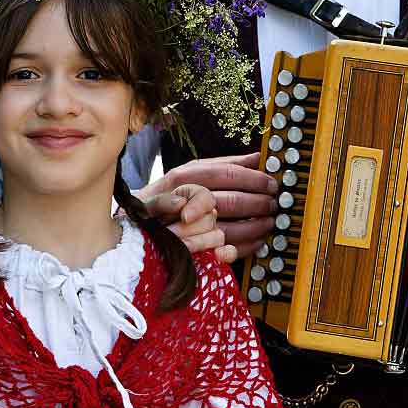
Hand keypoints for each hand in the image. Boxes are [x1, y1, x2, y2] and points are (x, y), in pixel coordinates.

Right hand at [138, 153, 277, 257]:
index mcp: (185, 175)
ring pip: (226, 227)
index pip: (226, 174)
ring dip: (254, 226)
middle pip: (229, 200)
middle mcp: (181, 198)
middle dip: (257, 204)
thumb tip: (257, 156)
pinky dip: (242, 247)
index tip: (273, 183)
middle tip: (274, 205)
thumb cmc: (168, 195)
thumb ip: (223, 164)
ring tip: (269, 223)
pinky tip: (256, 242)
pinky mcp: (183, 249)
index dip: (254, 179)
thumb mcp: (191, 172)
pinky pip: (219, 250)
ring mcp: (180, 225)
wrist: (134, 224)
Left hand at [146, 183, 231, 261]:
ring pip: (217, 236)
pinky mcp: (210, 253)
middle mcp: (201, 214)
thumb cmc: (138, 222)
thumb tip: (180, 202)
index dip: (198, 206)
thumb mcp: (142, 207)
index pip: (205, 196)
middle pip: (209, 219)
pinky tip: (217, 256)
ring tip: (180, 249)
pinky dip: (226, 254)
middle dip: (189, 230)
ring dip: (199, 243)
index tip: (185, 216)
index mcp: (187, 197)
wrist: (132, 243)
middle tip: (169, 236)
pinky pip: (228, 252)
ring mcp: (207, 234)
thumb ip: (160, 201)